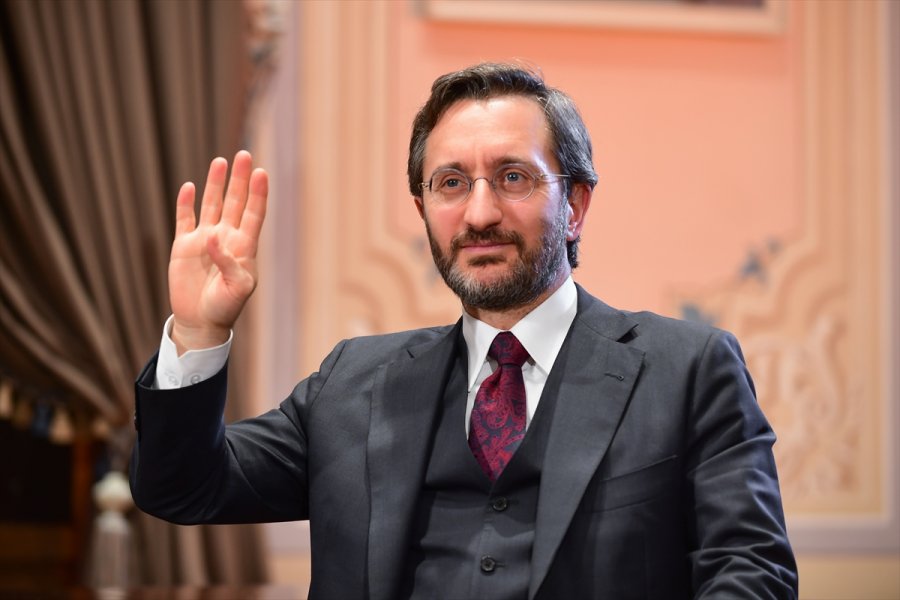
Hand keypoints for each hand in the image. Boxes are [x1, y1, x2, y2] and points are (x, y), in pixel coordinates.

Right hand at [168, 151, 267, 353]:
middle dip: (239, 180)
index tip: (261, 173)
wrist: (200, 322)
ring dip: (216, 184)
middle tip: (244, 155)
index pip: (253, 214)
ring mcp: (204, 240)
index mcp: (244, 247)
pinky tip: (189, 186)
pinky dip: (186, 203)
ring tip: (221, 161)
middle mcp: (226, 238)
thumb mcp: (237, 289)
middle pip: (235, 202)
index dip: (258, 194)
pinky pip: (185, 219)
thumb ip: (229, 264)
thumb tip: (213, 238)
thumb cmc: (225, 307)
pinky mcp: (184, 245)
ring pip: (212, 204)